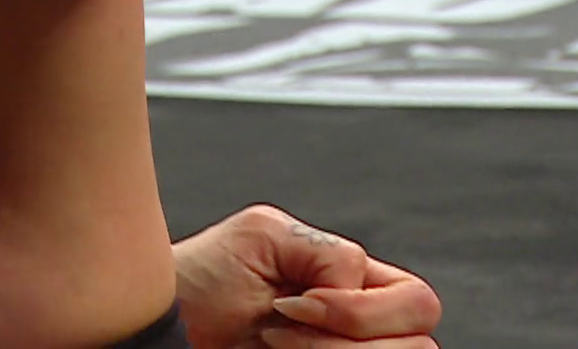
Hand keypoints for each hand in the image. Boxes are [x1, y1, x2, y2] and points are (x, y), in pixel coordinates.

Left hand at [173, 204, 441, 348]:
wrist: (156, 324)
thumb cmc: (199, 280)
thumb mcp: (262, 239)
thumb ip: (327, 254)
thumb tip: (354, 285)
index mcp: (354, 277)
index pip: (417, 300)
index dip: (358, 310)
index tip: (290, 304)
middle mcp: (363, 320)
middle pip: (422, 339)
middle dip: (353, 337)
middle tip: (280, 331)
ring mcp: (346, 348)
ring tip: (272, 345)